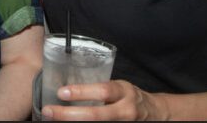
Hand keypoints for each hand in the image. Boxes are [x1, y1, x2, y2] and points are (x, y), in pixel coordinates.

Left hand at [42, 80, 168, 120]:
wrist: (156, 114)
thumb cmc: (131, 97)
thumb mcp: (120, 88)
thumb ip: (100, 89)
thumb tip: (67, 89)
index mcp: (124, 91)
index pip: (103, 91)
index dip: (81, 92)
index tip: (61, 92)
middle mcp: (126, 110)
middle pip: (96, 115)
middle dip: (68, 114)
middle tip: (49, 111)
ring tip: (54, 121)